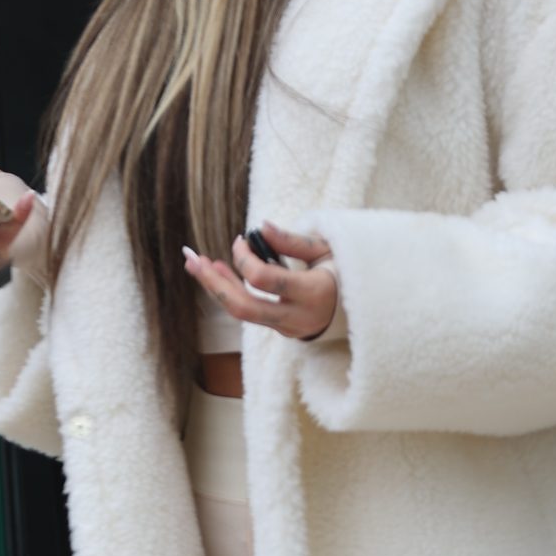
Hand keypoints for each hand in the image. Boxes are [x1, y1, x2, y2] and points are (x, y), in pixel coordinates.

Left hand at [183, 220, 338, 341]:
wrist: (362, 312)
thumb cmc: (344, 274)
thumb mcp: (326, 252)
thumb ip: (293, 241)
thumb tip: (260, 226)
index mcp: (311, 294)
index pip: (265, 280)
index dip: (245, 259)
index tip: (240, 240)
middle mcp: (296, 316)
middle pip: (243, 307)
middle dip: (214, 284)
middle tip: (192, 259)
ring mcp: (286, 327)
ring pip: (241, 314)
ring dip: (216, 288)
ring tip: (196, 264)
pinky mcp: (279, 330)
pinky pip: (249, 312)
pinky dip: (231, 292)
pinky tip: (217, 273)